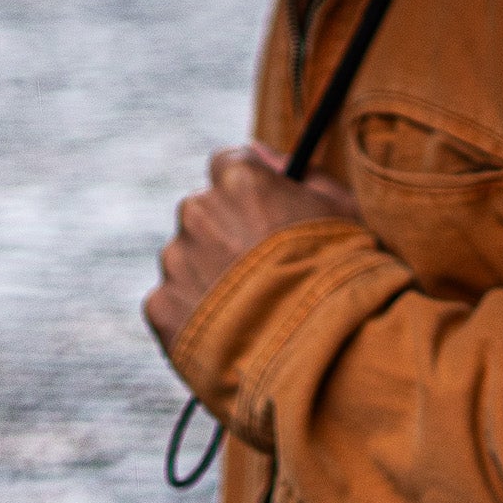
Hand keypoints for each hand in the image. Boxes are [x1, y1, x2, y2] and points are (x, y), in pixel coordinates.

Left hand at [144, 144, 359, 353]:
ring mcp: (176, 261)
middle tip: (260, 268)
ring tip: (250, 308)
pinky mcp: (161, 308)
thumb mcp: (342, 209)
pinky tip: (231, 330)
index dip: (247, 190)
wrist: (319, 350)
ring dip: (208, 273)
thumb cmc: (341, 274)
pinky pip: (172, 301)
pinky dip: (194, 313)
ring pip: (185, 257)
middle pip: (202, 211)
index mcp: (240, 180)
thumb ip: (301, 172)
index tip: (264, 213)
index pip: (227, 163)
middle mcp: (198, 212)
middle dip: (224, 232)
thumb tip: (262, 152)